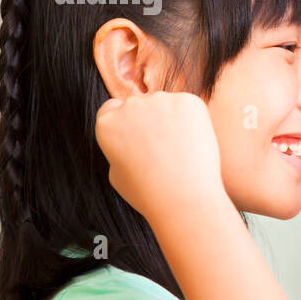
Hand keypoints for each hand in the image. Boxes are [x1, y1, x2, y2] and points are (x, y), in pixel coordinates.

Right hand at [94, 90, 226, 221]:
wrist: (183, 198)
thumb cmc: (150, 194)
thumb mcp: (117, 174)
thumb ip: (118, 149)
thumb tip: (128, 140)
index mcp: (107, 123)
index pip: (113, 108)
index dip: (128, 122)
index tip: (140, 136)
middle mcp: (129, 106)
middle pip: (141, 105)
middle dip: (152, 120)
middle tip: (167, 149)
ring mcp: (159, 101)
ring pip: (167, 105)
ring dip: (173, 119)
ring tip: (181, 151)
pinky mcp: (187, 101)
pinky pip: (189, 107)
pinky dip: (193, 121)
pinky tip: (194, 144)